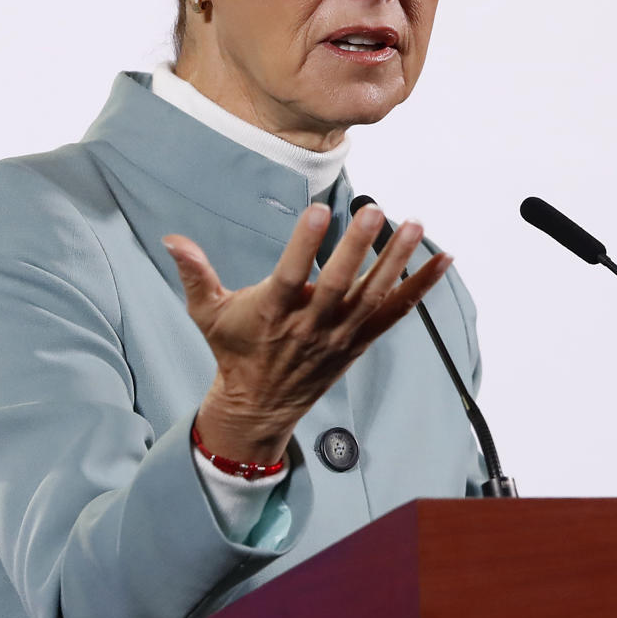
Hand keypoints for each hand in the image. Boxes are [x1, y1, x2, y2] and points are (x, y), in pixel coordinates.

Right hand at [163, 203, 450, 464]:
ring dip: (397, 260)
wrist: (258, 406)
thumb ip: (195, 274)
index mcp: (273, 314)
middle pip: (339, 285)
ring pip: (373, 296)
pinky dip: (421, 286)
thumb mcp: (208, 313)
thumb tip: (173, 240)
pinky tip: (444, 260)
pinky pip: (397, 311)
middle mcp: (311, 325)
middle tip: (375, 210)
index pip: (291, 275)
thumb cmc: (234, 351)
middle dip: (357, 248)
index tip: (319, 210)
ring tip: (415, 225)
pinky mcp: (361, 340)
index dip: (305, 244)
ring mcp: (341, 335)